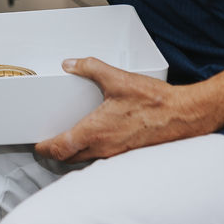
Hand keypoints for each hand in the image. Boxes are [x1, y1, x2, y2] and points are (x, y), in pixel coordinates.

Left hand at [34, 57, 207, 162]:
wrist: (185, 115)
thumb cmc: (155, 101)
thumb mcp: (117, 78)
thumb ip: (90, 68)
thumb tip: (70, 64)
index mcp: (95, 132)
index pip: (61, 148)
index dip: (45, 148)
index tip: (37, 145)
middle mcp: (104, 147)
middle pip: (70, 158)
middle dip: (56, 153)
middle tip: (48, 143)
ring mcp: (117, 153)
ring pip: (87, 160)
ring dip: (74, 153)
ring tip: (68, 141)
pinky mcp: (130, 153)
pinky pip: (104, 158)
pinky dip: (93, 152)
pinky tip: (96, 139)